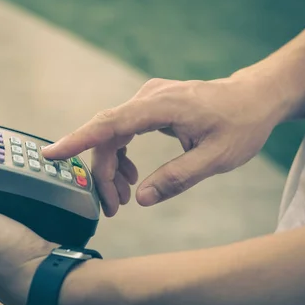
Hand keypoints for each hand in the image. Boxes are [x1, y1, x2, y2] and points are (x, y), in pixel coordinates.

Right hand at [42, 77, 283, 215]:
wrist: (253, 98)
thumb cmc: (240, 124)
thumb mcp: (216, 158)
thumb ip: (176, 178)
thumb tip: (140, 198)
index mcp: (161, 105)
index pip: (110, 123)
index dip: (77, 140)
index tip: (51, 154)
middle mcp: (147, 97)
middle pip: (107, 135)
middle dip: (102, 172)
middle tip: (112, 207)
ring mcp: (147, 100)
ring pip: (112, 135)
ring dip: (111, 166)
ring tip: (123, 197)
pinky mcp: (149, 106)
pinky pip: (122, 131)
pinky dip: (121, 155)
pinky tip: (131, 175)